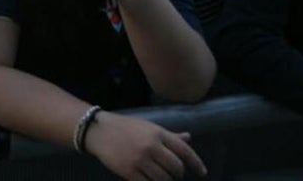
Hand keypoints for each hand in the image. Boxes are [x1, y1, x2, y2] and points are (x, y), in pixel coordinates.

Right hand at [85, 111, 206, 179]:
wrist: (99, 131)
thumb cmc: (126, 127)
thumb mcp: (149, 127)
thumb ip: (169, 135)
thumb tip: (188, 138)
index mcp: (158, 133)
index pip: (184, 150)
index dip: (196, 163)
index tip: (202, 173)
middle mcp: (151, 146)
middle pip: (176, 168)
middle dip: (178, 174)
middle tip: (174, 175)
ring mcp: (140, 160)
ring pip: (163, 179)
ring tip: (161, 177)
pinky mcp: (129, 172)